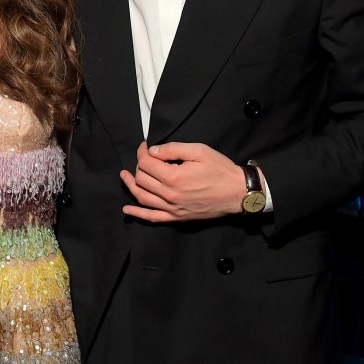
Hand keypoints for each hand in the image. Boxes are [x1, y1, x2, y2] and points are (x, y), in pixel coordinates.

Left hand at [120, 141, 244, 221]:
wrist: (238, 192)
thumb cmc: (220, 170)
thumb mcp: (198, 151)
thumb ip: (172, 149)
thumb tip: (151, 151)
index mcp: (174, 177)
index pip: (146, 163)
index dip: (142, 152)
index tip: (144, 146)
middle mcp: (169, 195)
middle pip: (142, 179)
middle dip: (139, 165)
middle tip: (144, 157)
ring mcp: (172, 208)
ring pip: (142, 197)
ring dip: (130, 186)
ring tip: (124, 176)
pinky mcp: (177, 217)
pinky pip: (152, 217)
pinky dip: (138, 213)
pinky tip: (127, 209)